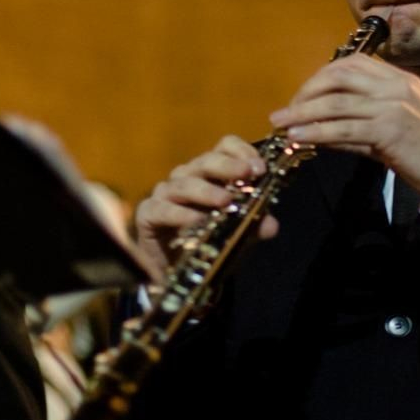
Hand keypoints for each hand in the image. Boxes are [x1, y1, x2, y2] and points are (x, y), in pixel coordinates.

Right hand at [132, 135, 277, 282]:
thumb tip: (271, 225)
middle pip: (205, 161)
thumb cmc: (209, 242)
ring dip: (206, 191)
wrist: (178, 272)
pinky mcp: (148, 214)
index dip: (242, 152)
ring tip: (226, 201)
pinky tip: (195, 220)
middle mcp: (187, 177)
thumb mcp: (238, 234)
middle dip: (227, 166)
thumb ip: (255, 226)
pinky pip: (162, 209)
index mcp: (211, 173)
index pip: (225, 147)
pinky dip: (179, 214)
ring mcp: (165, 194)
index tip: (260, 168)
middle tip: (247, 174)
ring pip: (184, 184)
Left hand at [268, 54, 419, 196]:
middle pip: (339, 77)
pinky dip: (316, 132)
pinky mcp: (388, 130)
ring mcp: (393, 106)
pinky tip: (299, 138)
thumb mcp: (391, 126)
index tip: (304, 95)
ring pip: (336, 103)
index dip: (322, 77)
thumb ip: (358, 121)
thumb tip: (317, 125)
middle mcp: (396, 86)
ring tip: (281, 124)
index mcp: (399, 78)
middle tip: (288, 110)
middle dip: (308, 91)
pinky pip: (343, 128)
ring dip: (303, 113)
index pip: (352, 64)